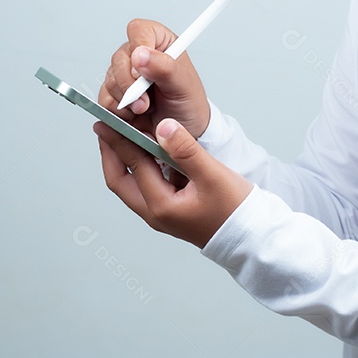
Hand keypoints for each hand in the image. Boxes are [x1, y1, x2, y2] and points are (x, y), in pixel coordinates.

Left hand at [95, 117, 251, 248]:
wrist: (252, 236)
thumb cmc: (235, 209)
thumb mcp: (212, 175)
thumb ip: (186, 150)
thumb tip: (163, 126)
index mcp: (161, 206)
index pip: (133, 165)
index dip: (118, 140)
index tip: (106, 121)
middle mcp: (155, 213)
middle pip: (120, 181)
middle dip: (112, 153)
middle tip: (105, 127)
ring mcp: (161, 214)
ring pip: (132, 184)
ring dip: (125, 160)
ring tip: (122, 134)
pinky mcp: (170, 211)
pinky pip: (146, 186)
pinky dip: (141, 167)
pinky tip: (148, 150)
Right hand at [98, 18, 210, 138]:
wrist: (181, 131)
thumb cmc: (187, 103)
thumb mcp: (184, 85)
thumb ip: (165, 67)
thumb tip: (141, 54)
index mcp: (159, 42)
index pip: (139, 30)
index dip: (138, 48)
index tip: (142, 73)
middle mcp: (139, 56)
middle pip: (119, 58)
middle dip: (129, 85)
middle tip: (144, 103)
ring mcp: (125, 74)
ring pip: (110, 81)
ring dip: (125, 101)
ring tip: (144, 109)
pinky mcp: (115, 94)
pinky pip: (105, 100)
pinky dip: (118, 111)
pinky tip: (134, 115)